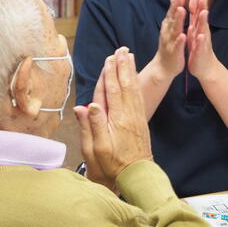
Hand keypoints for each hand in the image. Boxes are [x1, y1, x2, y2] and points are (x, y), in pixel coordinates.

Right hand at [74, 47, 151, 186]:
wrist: (137, 175)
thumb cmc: (112, 165)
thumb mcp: (95, 149)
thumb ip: (91, 127)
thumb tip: (86, 106)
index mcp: (115, 120)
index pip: (111, 92)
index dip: (108, 75)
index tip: (108, 60)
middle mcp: (127, 115)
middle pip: (124, 85)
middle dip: (121, 67)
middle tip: (120, 50)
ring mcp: (136, 117)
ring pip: (133, 88)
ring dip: (130, 71)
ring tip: (129, 56)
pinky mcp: (141, 120)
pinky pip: (139, 97)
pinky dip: (136, 83)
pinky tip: (135, 76)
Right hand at [154, 0, 185, 78]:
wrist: (163, 67)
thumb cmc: (168, 45)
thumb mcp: (169, 27)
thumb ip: (172, 12)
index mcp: (168, 27)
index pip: (172, 12)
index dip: (175, 3)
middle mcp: (168, 33)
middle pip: (172, 18)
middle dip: (175, 7)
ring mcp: (170, 42)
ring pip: (175, 30)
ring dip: (178, 20)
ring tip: (181, 10)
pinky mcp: (175, 52)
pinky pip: (177, 46)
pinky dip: (179, 40)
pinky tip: (183, 35)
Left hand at [187, 0, 218, 80]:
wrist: (205, 67)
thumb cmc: (198, 47)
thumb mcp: (195, 30)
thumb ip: (194, 17)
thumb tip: (193, 2)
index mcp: (199, 27)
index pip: (198, 13)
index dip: (198, 3)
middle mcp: (202, 32)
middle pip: (202, 18)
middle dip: (202, 8)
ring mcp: (202, 42)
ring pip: (203, 30)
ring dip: (203, 21)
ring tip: (204, 12)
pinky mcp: (200, 52)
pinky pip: (200, 45)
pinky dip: (200, 40)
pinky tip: (200, 36)